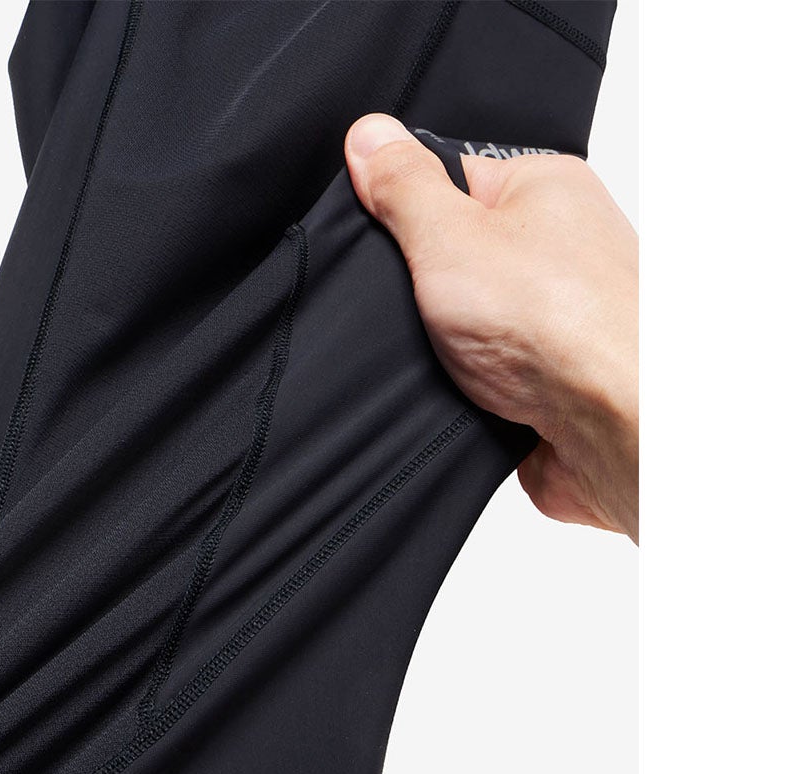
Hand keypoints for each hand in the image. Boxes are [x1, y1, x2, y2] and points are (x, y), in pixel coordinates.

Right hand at [345, 114, 637, 541]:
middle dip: (422, 287)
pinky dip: (461, 390)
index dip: (406, 211)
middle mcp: (561, 248)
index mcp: (546, 189)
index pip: (452, 179)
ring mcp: (555, 318)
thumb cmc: (559, 324)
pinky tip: (457, 392)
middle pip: (457, 257)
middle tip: (411, 303)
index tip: (381, 236)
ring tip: (441, 354)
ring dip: (442, 346)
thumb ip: (404, 187)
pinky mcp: (547, 380)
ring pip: (467, 324)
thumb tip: (370, 135)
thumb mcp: (450, 234)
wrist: (618, 425)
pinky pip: (482, 377)